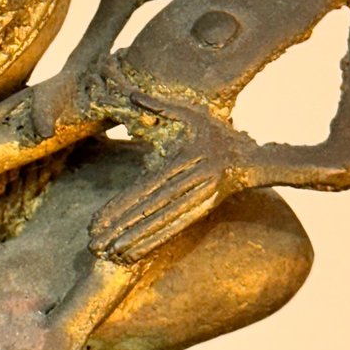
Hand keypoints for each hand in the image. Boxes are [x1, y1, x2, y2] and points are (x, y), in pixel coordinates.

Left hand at [90, 98, 258, 262]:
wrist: (255, 158)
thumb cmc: (216, 132)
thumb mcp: (189, 114)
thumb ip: (157, 107)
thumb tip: (130, 95)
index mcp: (182, 161)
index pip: (145, 189)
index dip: (119, 208)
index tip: (97, 222)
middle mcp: (190, 184)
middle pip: (150, 211)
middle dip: (121, 230)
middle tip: (95, 246)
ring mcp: (199, 200)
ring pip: (161, 225)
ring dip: (135, 241)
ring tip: (111, 254)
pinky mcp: (203, 211)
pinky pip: (175, 229)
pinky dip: (154, 242)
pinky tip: (135, 253)